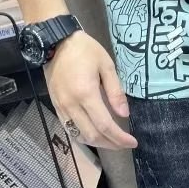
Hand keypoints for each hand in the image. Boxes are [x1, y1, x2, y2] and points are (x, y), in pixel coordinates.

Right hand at [44, 30, 136, 149]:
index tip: (132, 142)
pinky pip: (69, 128)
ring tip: (112, 141)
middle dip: (111, 144)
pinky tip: (94, 134)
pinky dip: (83, 135)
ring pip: (79, 135)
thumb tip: (124, 114)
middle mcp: (72, 105)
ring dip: (97, 143)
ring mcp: (61, 107)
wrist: (56, 42)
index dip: (119, 137)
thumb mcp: (106, 65)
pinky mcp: (55, 106)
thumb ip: (115, 91)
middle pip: (92, 135)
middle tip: (125, 144)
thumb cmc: (85, 50)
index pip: (104, 125)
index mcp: (86, 94)